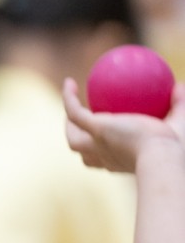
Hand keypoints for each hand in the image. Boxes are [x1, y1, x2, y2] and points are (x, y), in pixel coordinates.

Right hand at [64, 76, 184, 171]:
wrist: (161, 156)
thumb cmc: (173, 148)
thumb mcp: (181, 124)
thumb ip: (180, 105)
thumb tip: (179, 85)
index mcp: (122, 161)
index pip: (108, 159)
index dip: (105, 150)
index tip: (110, 136)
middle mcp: (105, 157)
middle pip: (85, 156)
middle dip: (81, 143)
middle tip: (83, 126)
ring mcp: (97, 144)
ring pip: (73, 139)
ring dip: (68, 124)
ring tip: (70, 104)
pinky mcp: (95, 130)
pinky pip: (75, 112)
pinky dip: (68, 99)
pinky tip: (69, 82)